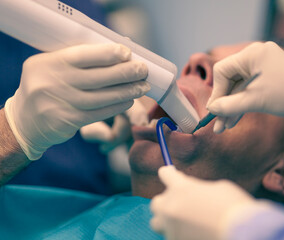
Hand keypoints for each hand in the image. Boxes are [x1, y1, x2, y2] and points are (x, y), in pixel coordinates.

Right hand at [5, 43, 149, 159]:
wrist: (26, 120)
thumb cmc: (48, 86)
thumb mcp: (55, 67)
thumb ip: (82, 58)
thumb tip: (121, 49)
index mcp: (49, 62)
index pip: (83, 55)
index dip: (108, 54)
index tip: (128, 53)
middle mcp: (52, 82)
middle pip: (98, 77)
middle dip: (125, 73)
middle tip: (143, 70)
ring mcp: (60, 103)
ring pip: (102, 97)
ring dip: (127, 92)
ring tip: (142, 87)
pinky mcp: (68, 121)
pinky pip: (99, 113)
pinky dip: (117, 106)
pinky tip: (129, 101)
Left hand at [150, 166, 270, 239]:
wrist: (242, 233)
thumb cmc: (234, 207)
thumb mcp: (218, 188)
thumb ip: (198, 187)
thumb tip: (191, 190)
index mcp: (181, 188)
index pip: (166, 175)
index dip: (168, 173)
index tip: (169, 173)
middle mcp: (171, 207)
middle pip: (156, 202)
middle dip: (167, 201)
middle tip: (180, 202)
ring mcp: (171, 227)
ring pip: (157, 223)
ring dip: (167, 220)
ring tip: (182, 221)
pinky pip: (170, 236)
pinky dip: (179, 234)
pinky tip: (193, 232)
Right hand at [207, 41, 283, 132]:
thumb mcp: (255, 101)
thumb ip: (229, 105)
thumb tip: (211, 108)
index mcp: (251, 54)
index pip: (222, 71)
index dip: (216, 92)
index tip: (214, 111)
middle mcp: (255, 55)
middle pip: (229, 80)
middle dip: (224, 104)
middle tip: (216, 124)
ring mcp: (261, 65)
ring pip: (239, 88)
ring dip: (232, 107)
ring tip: (223, 128)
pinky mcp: (267, 75)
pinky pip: (249, 89)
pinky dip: (243, 103)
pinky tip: (233, 120)